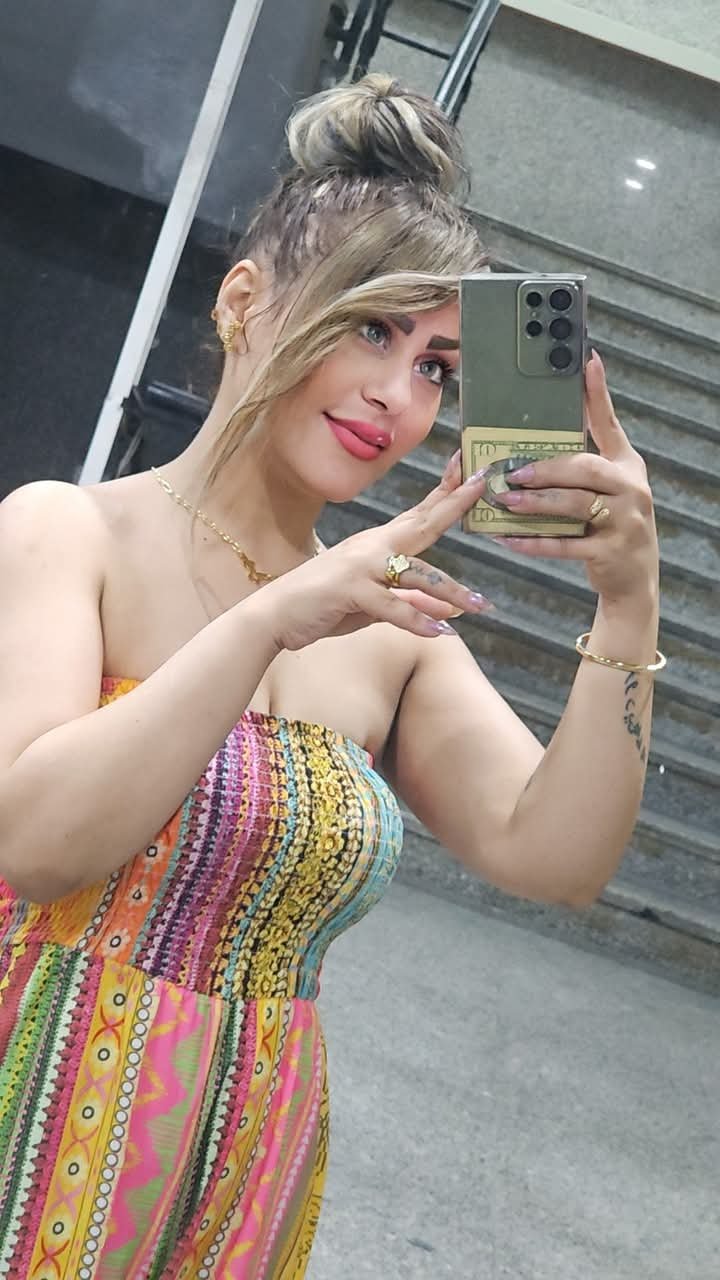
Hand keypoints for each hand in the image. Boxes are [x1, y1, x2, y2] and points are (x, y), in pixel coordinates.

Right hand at [252, 457, 492, 651]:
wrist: (274, 614)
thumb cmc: (323, 605)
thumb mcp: (373, 605)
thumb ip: (411, 604)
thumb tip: (449, 611)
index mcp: (377, 544)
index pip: (418, 515)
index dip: (445, 493)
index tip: (471, 470)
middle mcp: (372, 547)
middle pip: (421, 525)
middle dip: (453, 504)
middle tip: (483, 484)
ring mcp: (360, 566)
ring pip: (415, 573)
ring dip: (451, 590)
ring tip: (480, 605)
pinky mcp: (349, 590)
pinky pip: (391, 606)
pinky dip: (416, 620)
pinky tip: (439, 632)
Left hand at [490, 351, 658, 603]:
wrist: (634, 578)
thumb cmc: (610, 525)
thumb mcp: (607, 490)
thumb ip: (581, 466)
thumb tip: (536, 444)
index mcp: (626, 466)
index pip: (609, 424)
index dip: (598, 394)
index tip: (586, 361)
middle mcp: (631, 489)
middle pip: (586, 469)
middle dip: (546, 468)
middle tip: (513, 471)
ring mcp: (625, 521)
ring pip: (575, 505)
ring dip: (536, 503)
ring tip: (506, 500)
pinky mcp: (610, 552)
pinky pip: (566, 545)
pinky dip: (534, 543)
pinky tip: (508, 539)